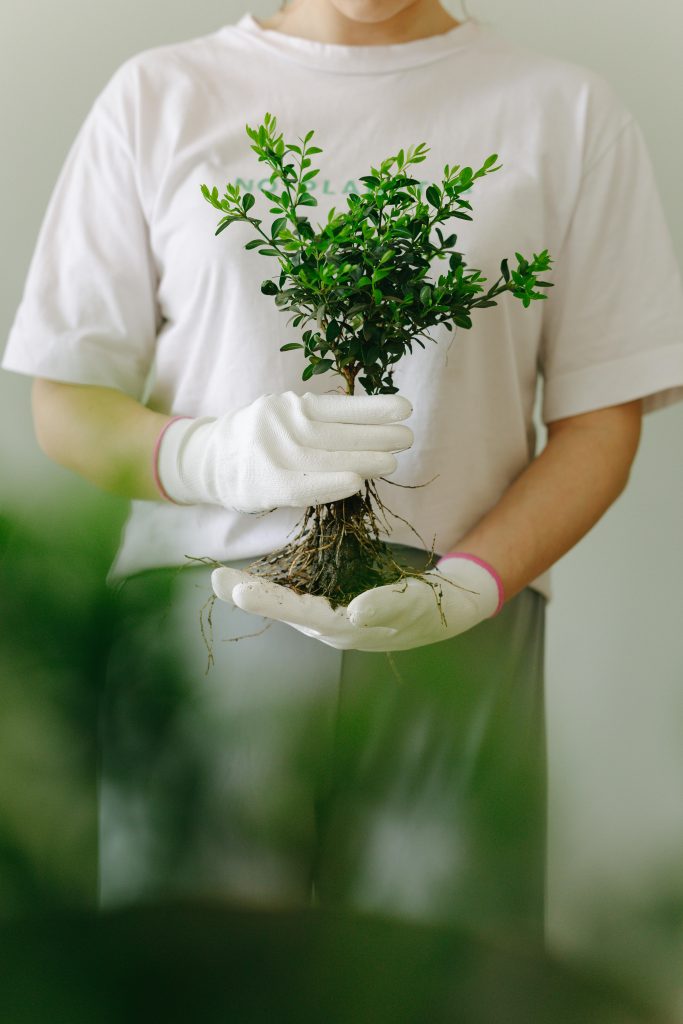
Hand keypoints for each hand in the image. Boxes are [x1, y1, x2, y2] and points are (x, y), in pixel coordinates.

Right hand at [155, 391, 412, 512]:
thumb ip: (317, 418)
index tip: (405, 409)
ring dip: (363, 459)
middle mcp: (282, 424)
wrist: (208, 459)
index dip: (373, 408)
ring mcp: (273, 454)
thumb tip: (371, 428)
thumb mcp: (284, 415)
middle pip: (337, 432)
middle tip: (407, 438)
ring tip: (393, 461)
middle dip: (376, 435)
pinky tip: (356, 482)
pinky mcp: (266, 483)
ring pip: (326, 457)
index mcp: (291, 405)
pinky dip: (331, 483)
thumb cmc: (259, 439)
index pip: (339, 406)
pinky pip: (304, 484)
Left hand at [211, 554, 502, 651]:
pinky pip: (301, 596)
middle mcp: (332, 627)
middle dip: (250, 595)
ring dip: (256, 592)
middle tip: (216, 579)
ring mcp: (332, 618)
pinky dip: (276, 587)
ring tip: (223, 579)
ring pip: (288, 605)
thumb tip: (355, 611)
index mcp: (347, 628)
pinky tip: (254, 577)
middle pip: (285, 610)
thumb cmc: (428, 606)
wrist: (445, 609)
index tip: (240, 590)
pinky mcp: (336, 605)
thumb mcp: (413, 603)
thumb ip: (386, 606)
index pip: (301, 613)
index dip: (269, 601)